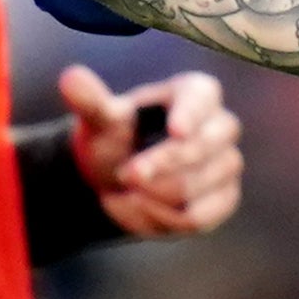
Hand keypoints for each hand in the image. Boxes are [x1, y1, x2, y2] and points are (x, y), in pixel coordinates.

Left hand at [61, 62, 241, 236]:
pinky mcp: (225, 199)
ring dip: (150, 196)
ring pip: (195, 188)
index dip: (190, 115)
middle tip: (124, 175)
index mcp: (195, 93)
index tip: (176, 132)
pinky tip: (136, 209)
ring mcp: (228, 164)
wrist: (118, 178)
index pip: (201, 99)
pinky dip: (160, 219)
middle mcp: (221, 126)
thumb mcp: (99, 120)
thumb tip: (70, 79)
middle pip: (202, 149)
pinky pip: (198, 218)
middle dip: (159, 166)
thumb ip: (90, 102)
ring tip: (120, 193)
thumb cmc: (114, 138)